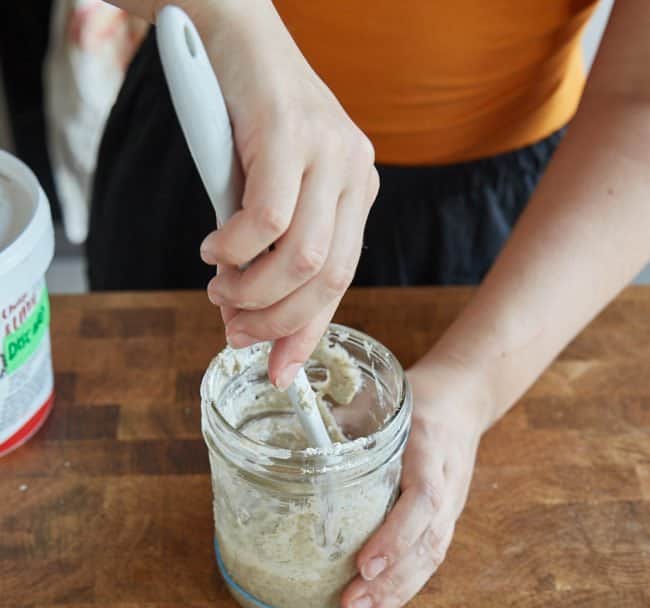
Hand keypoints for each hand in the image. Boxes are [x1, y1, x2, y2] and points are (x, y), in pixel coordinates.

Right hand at [196, 1, 378, 389]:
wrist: (232, 36)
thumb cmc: (246, 121)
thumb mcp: (267, 197)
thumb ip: (270, 256)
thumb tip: (246, 319)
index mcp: (356, 195)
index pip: (340, 282)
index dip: (307, 333)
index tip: (278, 370)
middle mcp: (354, 176)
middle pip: (328, 278)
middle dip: (277, 320)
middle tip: (234, 328)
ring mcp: (328, 154)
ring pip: (301, 257)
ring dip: (254, 289)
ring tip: (220, 289)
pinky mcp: (290, 133)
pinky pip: (266, 220)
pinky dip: (234, 248)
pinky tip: (214, 249)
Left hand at [340, 360, 487, 607]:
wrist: (465, 398)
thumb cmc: (417, 398)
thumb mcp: (385, 398)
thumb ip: (345, 422)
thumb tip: (287, 444)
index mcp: (430, 446)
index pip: (423, 497)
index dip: (396, 535)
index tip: (365, 563)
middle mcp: (447, 482)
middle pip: (427, 542)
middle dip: (389, 582)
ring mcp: (451, 505)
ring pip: (429, 558)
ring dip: (394, 596)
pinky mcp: (446, 520)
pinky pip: (428, 559)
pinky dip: (402, 589)